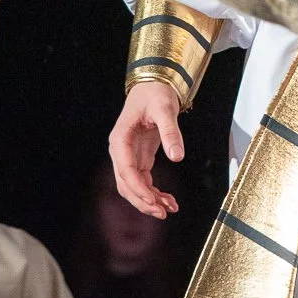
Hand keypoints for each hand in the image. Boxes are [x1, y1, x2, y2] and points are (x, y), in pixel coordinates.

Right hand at [109, 81, 183, 218]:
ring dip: (149, 200)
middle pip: (126, 184)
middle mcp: (120, 150)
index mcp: (120, 139)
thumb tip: (177, 156)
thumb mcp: (165, 109)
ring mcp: (129, 155)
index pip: (126, 170)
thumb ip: (170, 132)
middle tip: (163, 213)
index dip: (139, 189)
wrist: (153, 84)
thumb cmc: (155, 93)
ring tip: (170, 208)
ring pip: (134, 186)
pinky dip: (154, 192)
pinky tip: (168, 200)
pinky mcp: (139, 157)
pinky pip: (143, 181)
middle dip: (143, 201)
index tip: (154, 202)